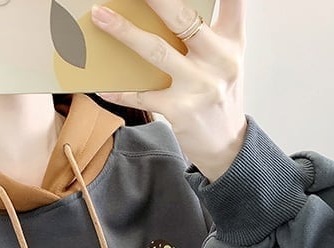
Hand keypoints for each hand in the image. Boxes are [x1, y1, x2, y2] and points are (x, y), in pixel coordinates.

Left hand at [90, 0, 246, 181]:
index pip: (232, 2)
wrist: (227, 146)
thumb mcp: (224, 62)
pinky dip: (120, 92)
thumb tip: (162, 15)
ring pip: (156, 51)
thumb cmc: (219, 97)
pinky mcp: (180, 110)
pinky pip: (142, 96)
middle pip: (183, 19)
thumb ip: (207, 37)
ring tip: (101, 16)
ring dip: (124, 32)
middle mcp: (219, 60)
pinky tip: (103, 88)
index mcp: (232, 42)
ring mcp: (199, 86)